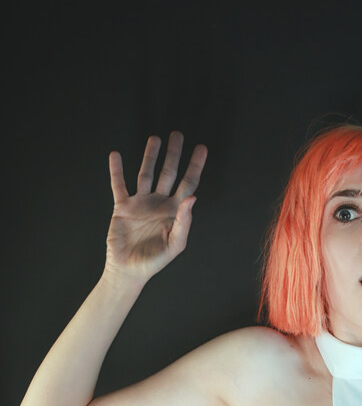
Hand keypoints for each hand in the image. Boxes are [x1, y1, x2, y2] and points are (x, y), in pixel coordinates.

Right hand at [105, 132, 207, 282]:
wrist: (128, 271)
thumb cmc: (154, 261)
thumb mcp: (174, 244)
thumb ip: (184, 222)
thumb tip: (192, 198)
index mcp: (175, 211)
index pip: (188, 183)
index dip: (195, 166)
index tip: (201, 148)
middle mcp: (159, 203)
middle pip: (168, 172)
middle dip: (173, 154)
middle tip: (177, 134)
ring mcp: (140, 203)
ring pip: (146, 173)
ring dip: (150, 156)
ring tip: (154, 138)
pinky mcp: (122, 207)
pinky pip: (119, 185)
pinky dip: (116, 170)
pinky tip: (116, 155)